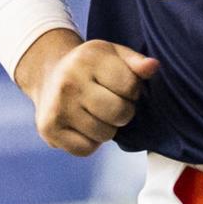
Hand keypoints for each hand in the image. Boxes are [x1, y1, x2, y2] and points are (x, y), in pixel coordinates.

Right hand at [14, 29, 159, 155]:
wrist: (49, 74)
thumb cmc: (91, 66)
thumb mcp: (113, 54)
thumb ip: (136, 62)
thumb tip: (153, 66)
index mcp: (89, 58)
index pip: (130, 86)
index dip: (133, 90)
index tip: (121, 86)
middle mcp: (70, 82)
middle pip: (119, 113)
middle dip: (124, 112)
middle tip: (113, 103)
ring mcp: (58, 107)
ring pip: (105, 134)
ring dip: (108, 128)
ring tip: (98, 113)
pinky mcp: (49, 129)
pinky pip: (86, 149)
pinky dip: (91, 142)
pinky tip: (84, 125)